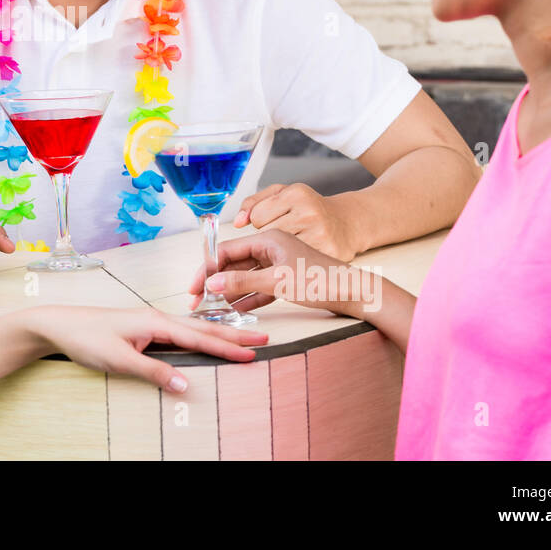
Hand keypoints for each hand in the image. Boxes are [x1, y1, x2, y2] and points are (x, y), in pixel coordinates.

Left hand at [28, 306, 267, 390]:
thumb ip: (153, 373)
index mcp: (155, 323)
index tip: (254, 352)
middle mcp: (156, 318)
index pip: (199, 337)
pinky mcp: (143, 328)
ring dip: (218, 335)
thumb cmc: (86, 339)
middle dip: (233, 336)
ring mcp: (150, 322)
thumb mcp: (119, 360)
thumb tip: (186, 386)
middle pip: (202, 329)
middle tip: (263, 338)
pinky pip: (179, 332)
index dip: (228, 348)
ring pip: (192, 329)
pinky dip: (199, 336)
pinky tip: (203, 340)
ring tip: (242, 339)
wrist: (60, 324)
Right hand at [188, 228, 368, 318]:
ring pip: (246, 278)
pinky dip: (247, 298)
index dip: (207, 268)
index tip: (194, 287)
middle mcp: (271, 248)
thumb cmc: (321, 280)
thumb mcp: (277, 282)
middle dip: (215, 282)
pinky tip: (233, 310)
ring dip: (229, 292)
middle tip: (197, 301)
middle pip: (234, 264)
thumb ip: (243, 283)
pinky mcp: (286, 280)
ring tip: (211, 308)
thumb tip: (212, 283)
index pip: (227, 251)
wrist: (356, 293)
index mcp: (268, 239)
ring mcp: (279, 264)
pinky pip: (260, 288)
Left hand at [231, 183, 360, 260]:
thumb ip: (254, 203)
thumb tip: (238, 222)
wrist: (347, 223)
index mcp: (296, 194)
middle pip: (266, 236)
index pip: (257, 216)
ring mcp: (320, 235)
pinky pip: (295, 265)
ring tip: (292, 245)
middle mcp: (309, 213)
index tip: (273, 221)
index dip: (261, 222)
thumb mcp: (282, 195)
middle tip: (284, 235)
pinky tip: (300, 257)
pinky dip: (293, 265)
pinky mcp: (328, 254)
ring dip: (279, 254)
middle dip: (269, 239)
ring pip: (279, 252)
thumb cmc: (310, 208)